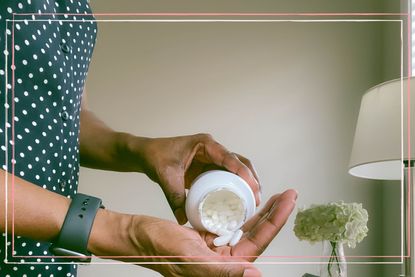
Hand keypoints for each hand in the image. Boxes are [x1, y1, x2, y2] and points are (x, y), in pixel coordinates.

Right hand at [89, 190, 296, 276]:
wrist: (137, 236)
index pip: (259, 242)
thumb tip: (254, 275)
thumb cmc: (159, 248)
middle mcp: (224, 260)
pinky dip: (242, 211)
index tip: (288, 200)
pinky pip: (231, 223)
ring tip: (275, 196)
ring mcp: (217, 248)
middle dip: (274, 213)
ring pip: (246, 227)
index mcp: (225, 267)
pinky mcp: (208, 238)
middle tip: (288, 194)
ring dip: (261, 211)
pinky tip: (248, 201)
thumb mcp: (191, 258)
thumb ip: (223, 270)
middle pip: (257, 233)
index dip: (276, 220)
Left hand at [140, 133, 260, 223]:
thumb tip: (183, 220)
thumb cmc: (155, 157)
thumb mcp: (165, 176)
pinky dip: (235, 186)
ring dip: (246, 182)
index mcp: (205, 144)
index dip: (244, 173)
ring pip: (236, 169)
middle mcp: (212, 149)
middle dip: (251, 179)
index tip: (253, 188)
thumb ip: (174, 197)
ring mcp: (211, 158)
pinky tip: (239, 200)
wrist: (146, 154)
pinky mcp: (208, 168)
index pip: (230, 158)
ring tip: (253, 202)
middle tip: (256, 199)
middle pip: (240, 162)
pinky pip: (226, 176)